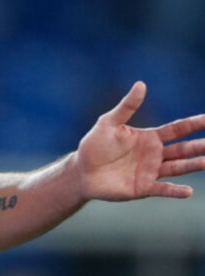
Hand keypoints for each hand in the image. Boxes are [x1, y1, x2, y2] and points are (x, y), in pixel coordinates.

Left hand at [77, 81, 204, 200]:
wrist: (82, 171)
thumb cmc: (95, 144)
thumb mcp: (109, 122)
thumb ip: (127, 106)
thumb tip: (141, 84)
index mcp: (149, 137)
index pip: (177, 129)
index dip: (194, 124)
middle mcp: (155, 154)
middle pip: (183, 149)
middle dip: (200, 145)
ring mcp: (151, 171)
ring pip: (178, 167)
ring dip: (194, 165)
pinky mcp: (144, 187)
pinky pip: (163, 189)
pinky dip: (175, 191)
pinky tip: (188, 191)